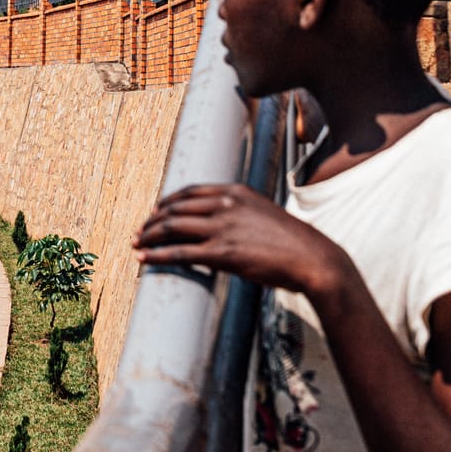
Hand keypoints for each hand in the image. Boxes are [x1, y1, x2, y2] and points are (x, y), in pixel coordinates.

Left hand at [135, 184, 349, 297]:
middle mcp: (225, 205)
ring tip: (137, 245)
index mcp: (235, 192)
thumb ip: (238, 213)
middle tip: (139, 232)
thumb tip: (216, 224)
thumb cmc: (291, 242)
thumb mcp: (262, 214)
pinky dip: (157, 255)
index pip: (189, 192)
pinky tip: (145, 260)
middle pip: (174, 208)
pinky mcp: (223, 253)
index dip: (166, 202)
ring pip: (171, 227)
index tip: (154, 212)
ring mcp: (223, 228)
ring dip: (149, 236)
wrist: (313, 259)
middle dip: (152, 221)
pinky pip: (179, 253)